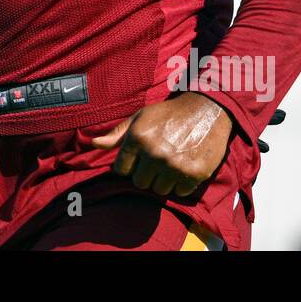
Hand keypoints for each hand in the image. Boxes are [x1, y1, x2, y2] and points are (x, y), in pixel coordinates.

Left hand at [90, 93, 233, 197]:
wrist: (206, 109)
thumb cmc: (168, 114)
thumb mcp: (140, 118)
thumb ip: (117, 134)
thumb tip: (94, 144)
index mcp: (137, 138)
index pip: (121, 170)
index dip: (129, 166)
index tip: (139, 159)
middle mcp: (154, 153)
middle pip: (139, 183)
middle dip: (146, 174)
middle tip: (158, 160)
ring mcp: (174, 165)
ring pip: (159, 190)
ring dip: (164, 180)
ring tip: (171, 162)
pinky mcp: (194, 174)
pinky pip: (179, 192)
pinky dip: (181, 184)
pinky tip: (184, 166)